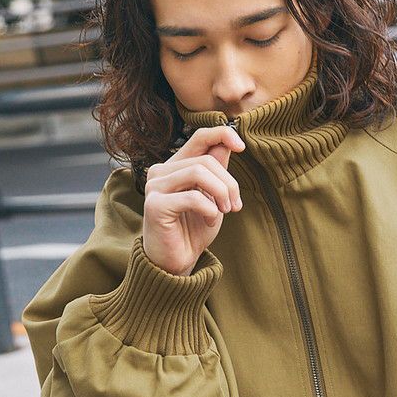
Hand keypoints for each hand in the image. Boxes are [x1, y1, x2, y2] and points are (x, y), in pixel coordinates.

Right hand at [142, 125, 245, 275]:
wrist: (176, 262)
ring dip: (221, 193)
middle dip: (228, 182)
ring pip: (198, 171)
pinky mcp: (155, 205)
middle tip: (235, 206)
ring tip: (226, 211)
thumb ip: (217, 171)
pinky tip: (209, 221)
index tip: (242, 147)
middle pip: (205, 159)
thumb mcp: (213, 197)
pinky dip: (209, 209)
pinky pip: (192, 196)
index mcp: (175, 166)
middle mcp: (161, 171)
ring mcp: (154, 186)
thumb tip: (228, 143)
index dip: (223, 134)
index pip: (199, 137)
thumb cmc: (194, 229)